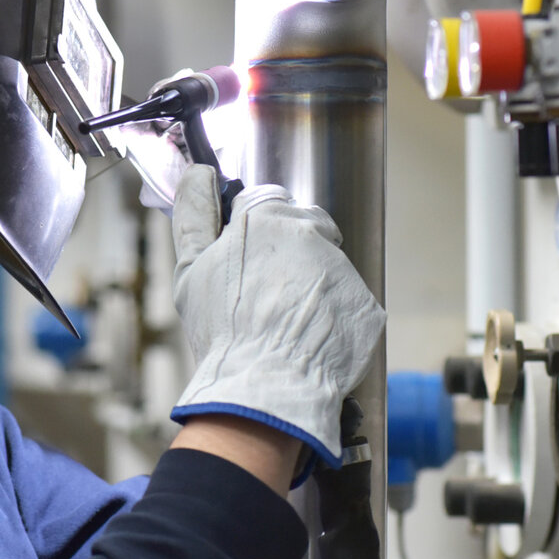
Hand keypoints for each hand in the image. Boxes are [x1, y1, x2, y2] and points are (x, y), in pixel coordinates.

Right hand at [169, 165, 384, 463]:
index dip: (259, 235)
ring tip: (287, 326)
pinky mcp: (367, 305)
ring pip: (329, 269)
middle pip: (306, 233)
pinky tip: (311, 341)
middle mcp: (313, 235)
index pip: (270, 206)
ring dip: (313, 289)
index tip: (250, 263)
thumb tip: (198, 173)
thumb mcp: (191, 268)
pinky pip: (350, 306)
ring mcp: (344, 270)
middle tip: (268, 299)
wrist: (265, 384)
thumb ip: (195, 215)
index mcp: (269, 219)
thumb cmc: (222, 329)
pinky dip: (335, 320)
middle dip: (291, 258)